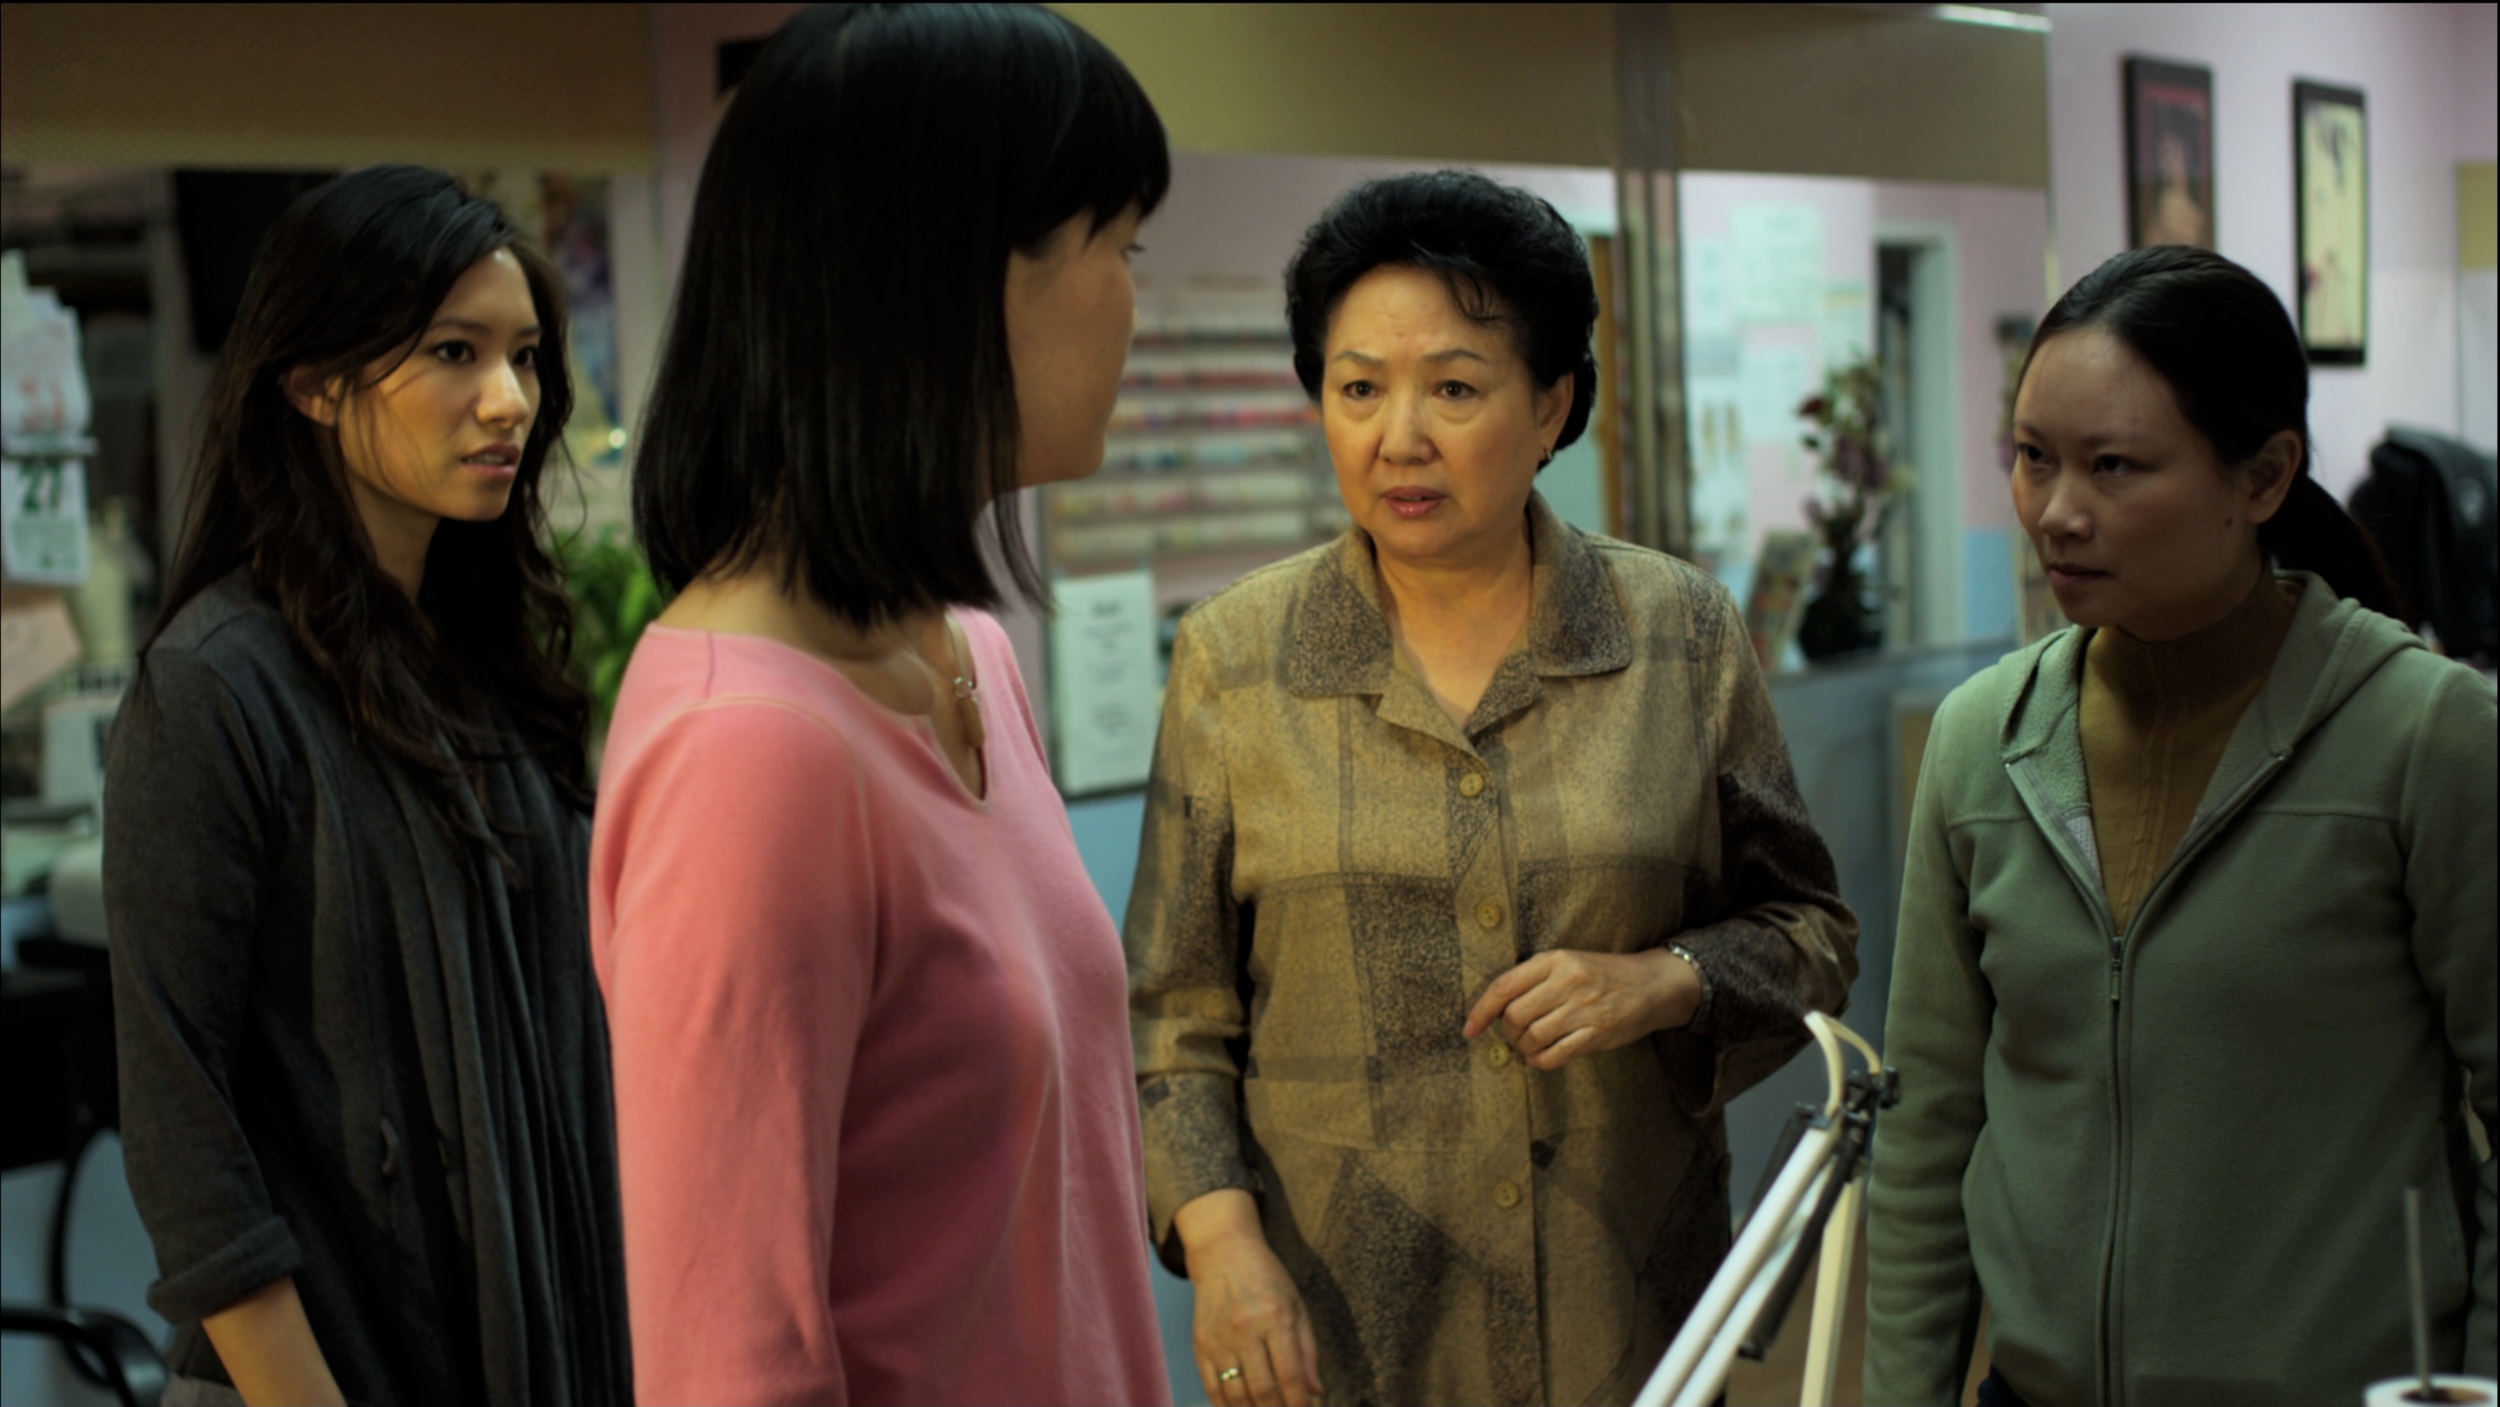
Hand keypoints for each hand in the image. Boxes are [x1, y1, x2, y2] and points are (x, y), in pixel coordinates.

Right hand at [1175, 1190, 1324, 1406]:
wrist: (1222, 1253)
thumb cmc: (1267, 1279)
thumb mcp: (1296, 1306)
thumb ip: (1307, 1350)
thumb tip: (1316, 1391)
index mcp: (1275, 1317)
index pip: (1289, 1374)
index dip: (1299, 1403)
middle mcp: (1245, 1329)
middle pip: (1262, 1390)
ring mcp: (1219, 1339)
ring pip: (1235, 1395)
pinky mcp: (1200, 1345)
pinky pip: (1212, 1388)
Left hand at [1462, 948, 1699, 1069]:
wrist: (1651, 984)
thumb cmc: (1601, 975)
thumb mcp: (1567, 963)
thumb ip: (1534, 979)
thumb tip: (1494, 1011)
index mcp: (1555, 960)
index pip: (1504, 986)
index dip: (1481, 1011)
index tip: (1469, 1029)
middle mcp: (1567, 982)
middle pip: (1515, 1016)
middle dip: (1507, 1033)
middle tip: (1515, 1036)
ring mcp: (1584, 1008)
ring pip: (1532, 1037)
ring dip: (1523, 1049)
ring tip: (1529, 1046)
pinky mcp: (1598, 1034)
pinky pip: (1555, 1055)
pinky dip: (1541, 1061)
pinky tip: (1542, 1057)